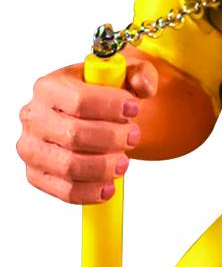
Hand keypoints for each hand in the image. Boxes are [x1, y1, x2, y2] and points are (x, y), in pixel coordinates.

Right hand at [17, 55, 158, 203]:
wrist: (88, 117)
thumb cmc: (103, 95)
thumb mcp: (123, 75)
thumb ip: (140, 74)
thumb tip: (145, 86)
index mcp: (49, 87)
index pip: (78, 100)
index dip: (111, 106)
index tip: (134, 108)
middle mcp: (33, 117)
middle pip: (73, 135)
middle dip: (112, 138)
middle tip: (134, 137)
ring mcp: (32, 148)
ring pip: (69, 166)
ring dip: (104, 167)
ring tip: (124, 162)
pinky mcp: (37, 175)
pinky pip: (65, 191)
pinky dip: (92, 192)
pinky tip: (110, 186)